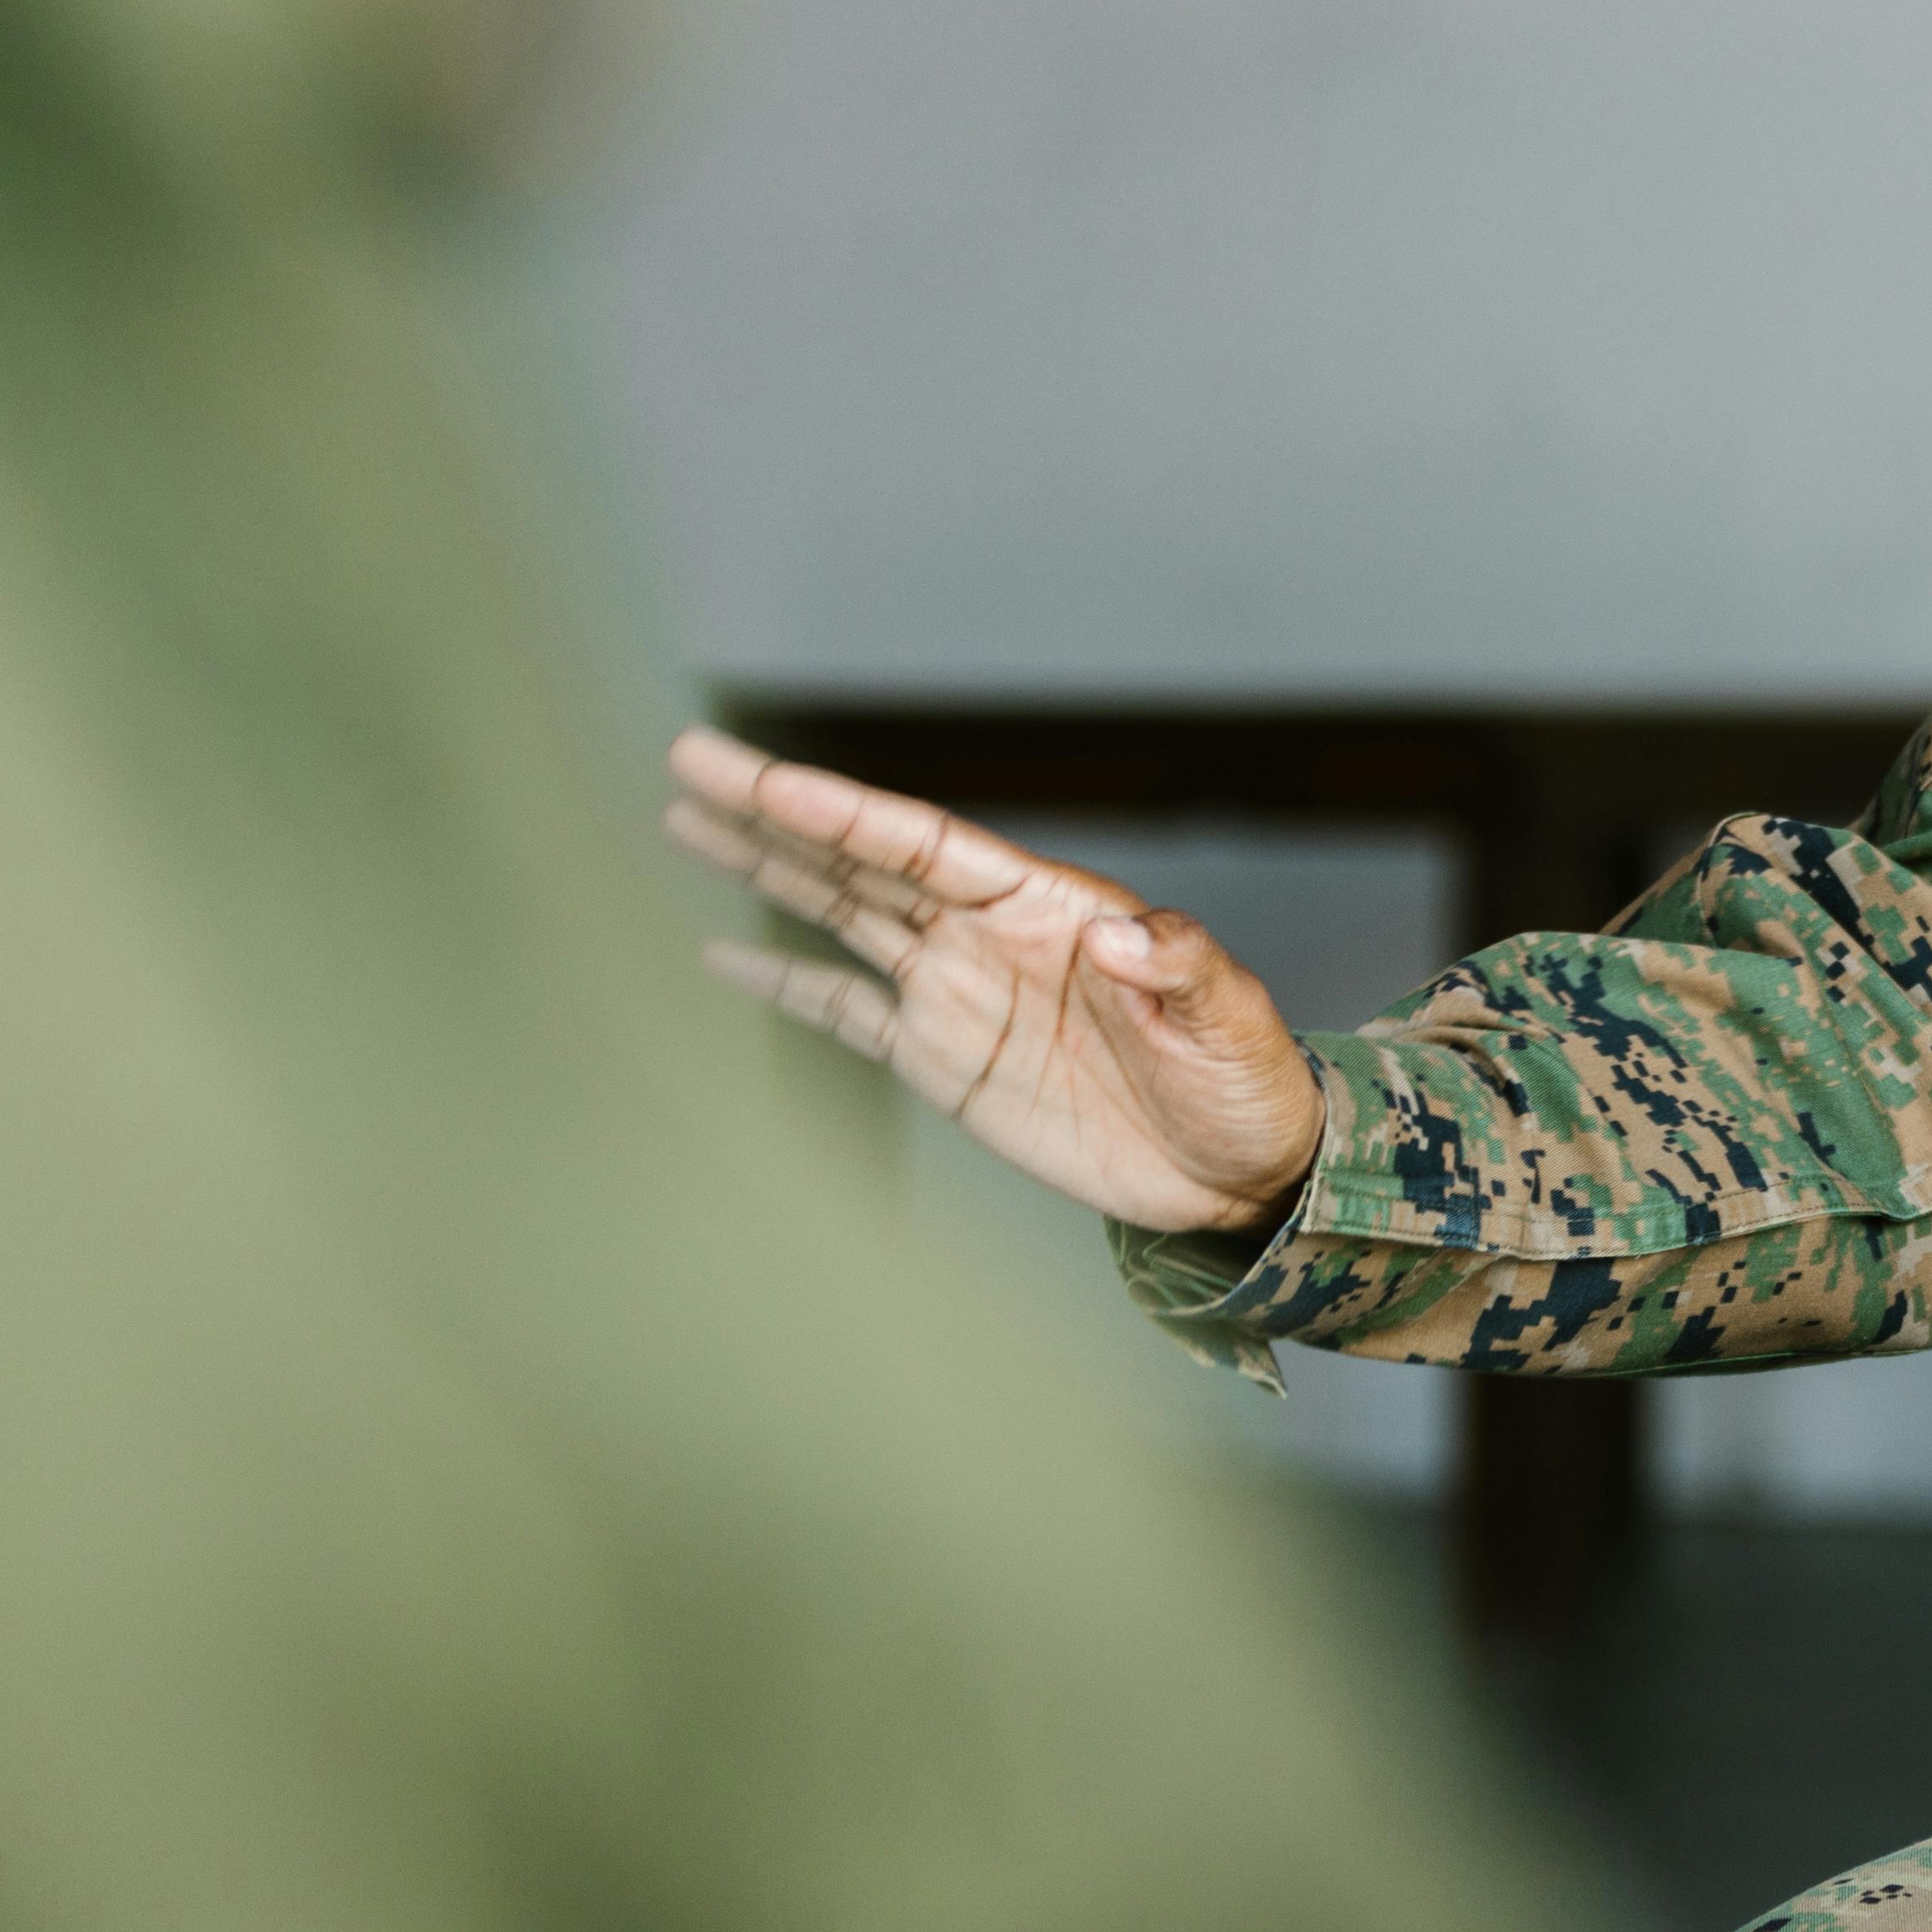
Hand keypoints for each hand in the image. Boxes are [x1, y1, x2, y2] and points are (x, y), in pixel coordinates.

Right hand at [660, 727, 1323, 1235]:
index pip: (930, 847)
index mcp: (1052, 910)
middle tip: (689, 762)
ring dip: (766, 870)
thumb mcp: (1230, 1018)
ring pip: (842, 913)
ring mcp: (960, 994)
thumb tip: (1123, 936)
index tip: (772, 783)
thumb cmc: (1246, 1081)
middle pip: (865, 861)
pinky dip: (785, 982)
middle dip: (776, 815)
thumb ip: (1178, 969)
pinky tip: (721, 956)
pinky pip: (847, 1010)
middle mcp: (990, 938)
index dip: (848, 815)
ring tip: (685, 821)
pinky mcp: (945, 1061)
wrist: (1240, 1169)